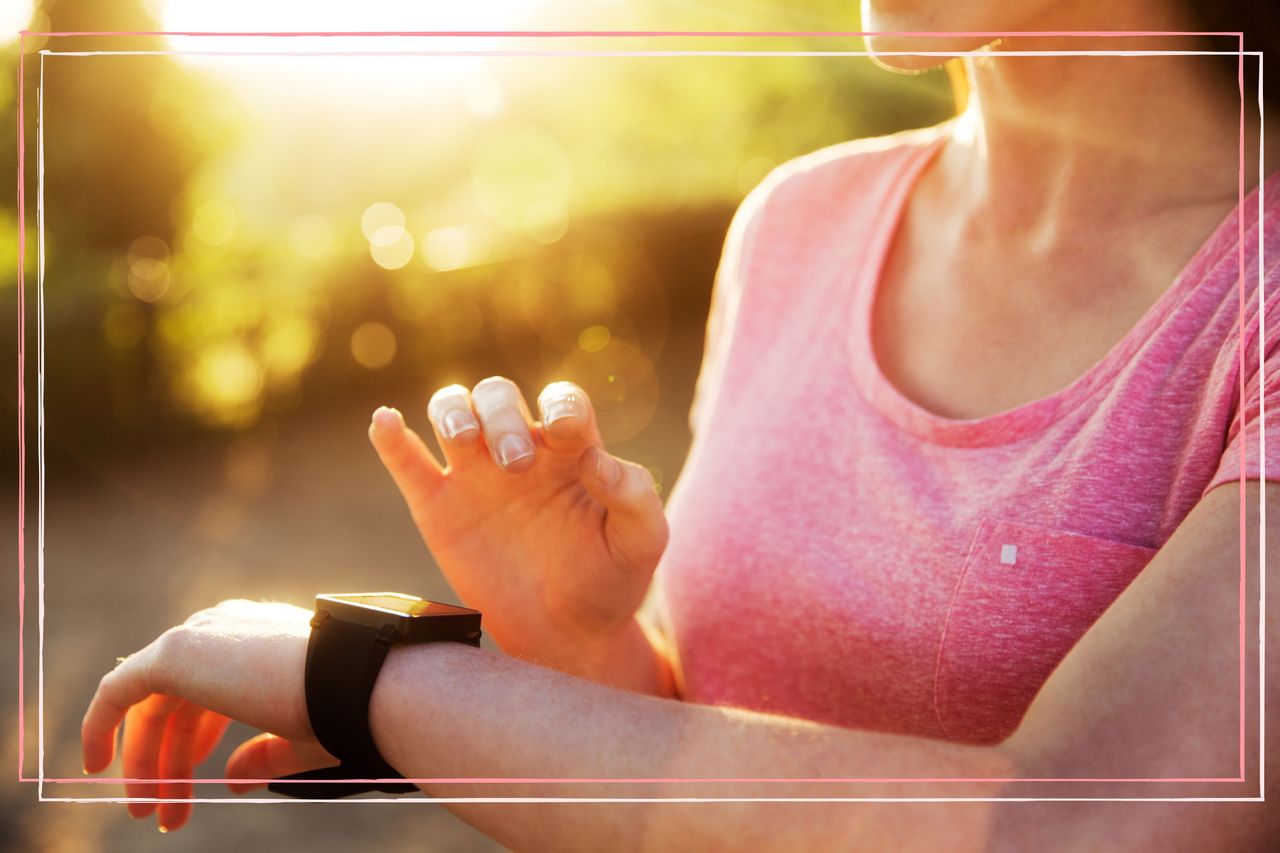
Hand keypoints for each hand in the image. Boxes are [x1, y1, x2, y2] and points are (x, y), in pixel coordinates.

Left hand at [81, 600, 335, 831]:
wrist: (351, 684)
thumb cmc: (343, 710)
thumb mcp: (299, 737)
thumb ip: (263, 755)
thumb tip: (232, 779)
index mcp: (260, 640)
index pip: (209, 690)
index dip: (192, 741)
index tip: (187, 785)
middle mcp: (228, 629)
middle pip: (177, 700)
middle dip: (166, 760)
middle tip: (160, 812)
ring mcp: (201, 636)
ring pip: (151, 702)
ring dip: (144, 758)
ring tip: (143, 810)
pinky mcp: (175, 653)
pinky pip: (120, 689)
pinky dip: (102, 724)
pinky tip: (97, 764)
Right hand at [368, 377, 667, 672]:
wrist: (568, 635)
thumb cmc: (611, 580)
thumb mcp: (642, 541)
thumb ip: (634, 495)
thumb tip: (597, 459)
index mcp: (571, 449)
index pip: (562, 399)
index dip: (560, 403)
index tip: (564, 432)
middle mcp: (521, 449)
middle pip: (497, 395)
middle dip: (502, 416)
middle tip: (516, 464)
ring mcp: (475, 475)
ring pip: (451, 408)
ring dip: (452, 410)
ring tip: (464, 439)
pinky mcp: (438, 508)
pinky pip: (407, 462)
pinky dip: (391, 438)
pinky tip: (386, 421)